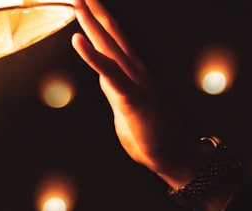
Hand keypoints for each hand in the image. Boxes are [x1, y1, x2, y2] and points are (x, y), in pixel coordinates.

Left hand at [71, 0, 202, 188]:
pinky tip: (78, 41)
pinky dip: (92, 56)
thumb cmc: (151, 136)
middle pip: (111, 35)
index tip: (86, 5)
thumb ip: (115, 91)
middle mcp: (134, 72)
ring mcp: (134, 82)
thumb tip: (105, 80)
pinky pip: (109, 72)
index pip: (112, 42)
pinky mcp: (130, 97)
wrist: (174, 155)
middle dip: (94, 13)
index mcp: (132, 74)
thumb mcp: (125, 110)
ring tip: (78, 2)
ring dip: (92, 24)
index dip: (98, 23)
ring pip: (109, 46)